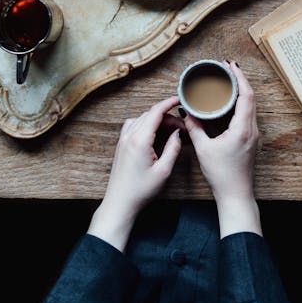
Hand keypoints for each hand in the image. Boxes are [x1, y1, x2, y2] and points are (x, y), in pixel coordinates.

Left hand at [88, 96, 182, 250]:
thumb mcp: (164, 171)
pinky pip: (133, 126)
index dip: (169, 103)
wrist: (120, 203)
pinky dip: (145, 124)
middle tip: (182, 128)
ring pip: (142, 119)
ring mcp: (123, 140)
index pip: (156, 112)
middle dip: (168, 117)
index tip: (180, 99)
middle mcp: (129, 136)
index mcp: (140, 140)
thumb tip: (178, 133)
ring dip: (157, 120)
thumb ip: (173, 148)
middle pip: (150, 115)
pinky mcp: (121, 145)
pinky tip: (153, 135)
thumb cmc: (141, 190)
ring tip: (170, 132)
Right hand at [183, 62, 261, 237]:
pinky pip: (247, 115)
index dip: (239, 78)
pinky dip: (239, 104)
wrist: (236, 195)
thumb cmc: (221, 175)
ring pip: (250, 106)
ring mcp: (253, 135)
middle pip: (250, 97)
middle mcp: (252, 129)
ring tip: (227, 82)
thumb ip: (194, 128)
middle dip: (240, 80)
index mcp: (242, 129)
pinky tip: (228, 103)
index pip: (246, 96)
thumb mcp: (203, 149)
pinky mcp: (250, 140)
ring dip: (240, 92)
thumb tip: (186, 112)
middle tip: (227, 69)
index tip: (230, 66)